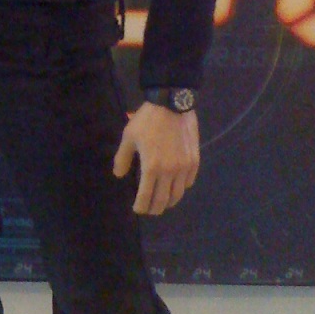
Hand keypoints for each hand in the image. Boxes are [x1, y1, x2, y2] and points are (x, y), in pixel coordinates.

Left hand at [112, 101, 199, 215]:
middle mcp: (169, 172)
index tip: (137, 209)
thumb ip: (123, 158)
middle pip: (163, 200)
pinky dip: (181, 187)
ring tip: (163, 201)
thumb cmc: (148, 120)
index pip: (146, 197)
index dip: (141, 206)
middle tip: (149, 210)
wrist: (172, 103)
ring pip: (178, 194)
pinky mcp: (194, 160)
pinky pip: (189, 181)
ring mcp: (184, 167)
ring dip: (169, 201)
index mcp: (151, 168)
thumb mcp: (129, 137)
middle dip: (155, 208)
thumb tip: (119, 175)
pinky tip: (176, 185)